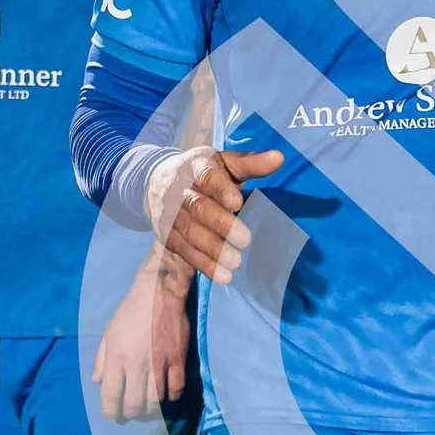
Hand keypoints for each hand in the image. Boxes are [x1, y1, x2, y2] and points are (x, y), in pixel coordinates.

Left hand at [93, 251, 192, 420]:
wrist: (158, 292)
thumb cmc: (130, 312)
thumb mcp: (108, 334)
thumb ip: (101, 360)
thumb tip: (96, 382)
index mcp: (116, 357)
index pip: (111, 397)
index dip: (112, 413)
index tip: (115, 417)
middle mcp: (136, 364)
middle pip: (134, 405)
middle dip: (131, 416)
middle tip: (132, 415)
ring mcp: (159, 363)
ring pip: (156, 403)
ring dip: (152, 413)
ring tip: (149, 411)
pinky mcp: (178, 360)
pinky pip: (176, 389)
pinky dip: (171, 397)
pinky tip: (167, 396)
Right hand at [147, 145, 284, 284]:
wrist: (156, 181)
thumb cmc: (204, 173)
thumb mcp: (225, 163)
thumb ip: (251, 164)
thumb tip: (279, 158)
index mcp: (196, 166)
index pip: (207, 177)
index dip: (220, 190)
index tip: (237, 203)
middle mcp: (179, 189)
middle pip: (198, 207)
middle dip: (220, 224)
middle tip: (245, 239)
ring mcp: (170, 214)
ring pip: (190, 233)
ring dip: (212, 250)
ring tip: (235, 262)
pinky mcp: (167, 235)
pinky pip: (185, 251)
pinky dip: (203, 264)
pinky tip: (223, 275)